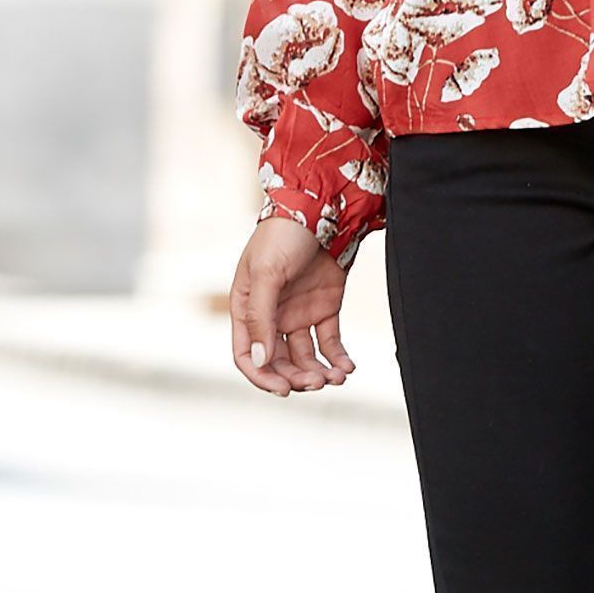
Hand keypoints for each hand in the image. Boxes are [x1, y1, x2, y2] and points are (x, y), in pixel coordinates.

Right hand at [229, 217, 358, 395]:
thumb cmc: (283, 235)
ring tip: (337, 377)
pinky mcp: (325, 306)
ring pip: (305, 357)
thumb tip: (260, 361)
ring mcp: (298, 312)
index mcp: (246, 307)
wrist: (322, 204)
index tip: (284, 388)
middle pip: (278, 361)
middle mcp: (271, 315)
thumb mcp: (266, 273)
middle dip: (296, 377)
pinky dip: (337, 357)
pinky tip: (347, 368)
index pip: (247, 355)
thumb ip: (260, 317)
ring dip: (318, 372)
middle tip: (317, 383)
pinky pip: (329, 341)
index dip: (262, 376)